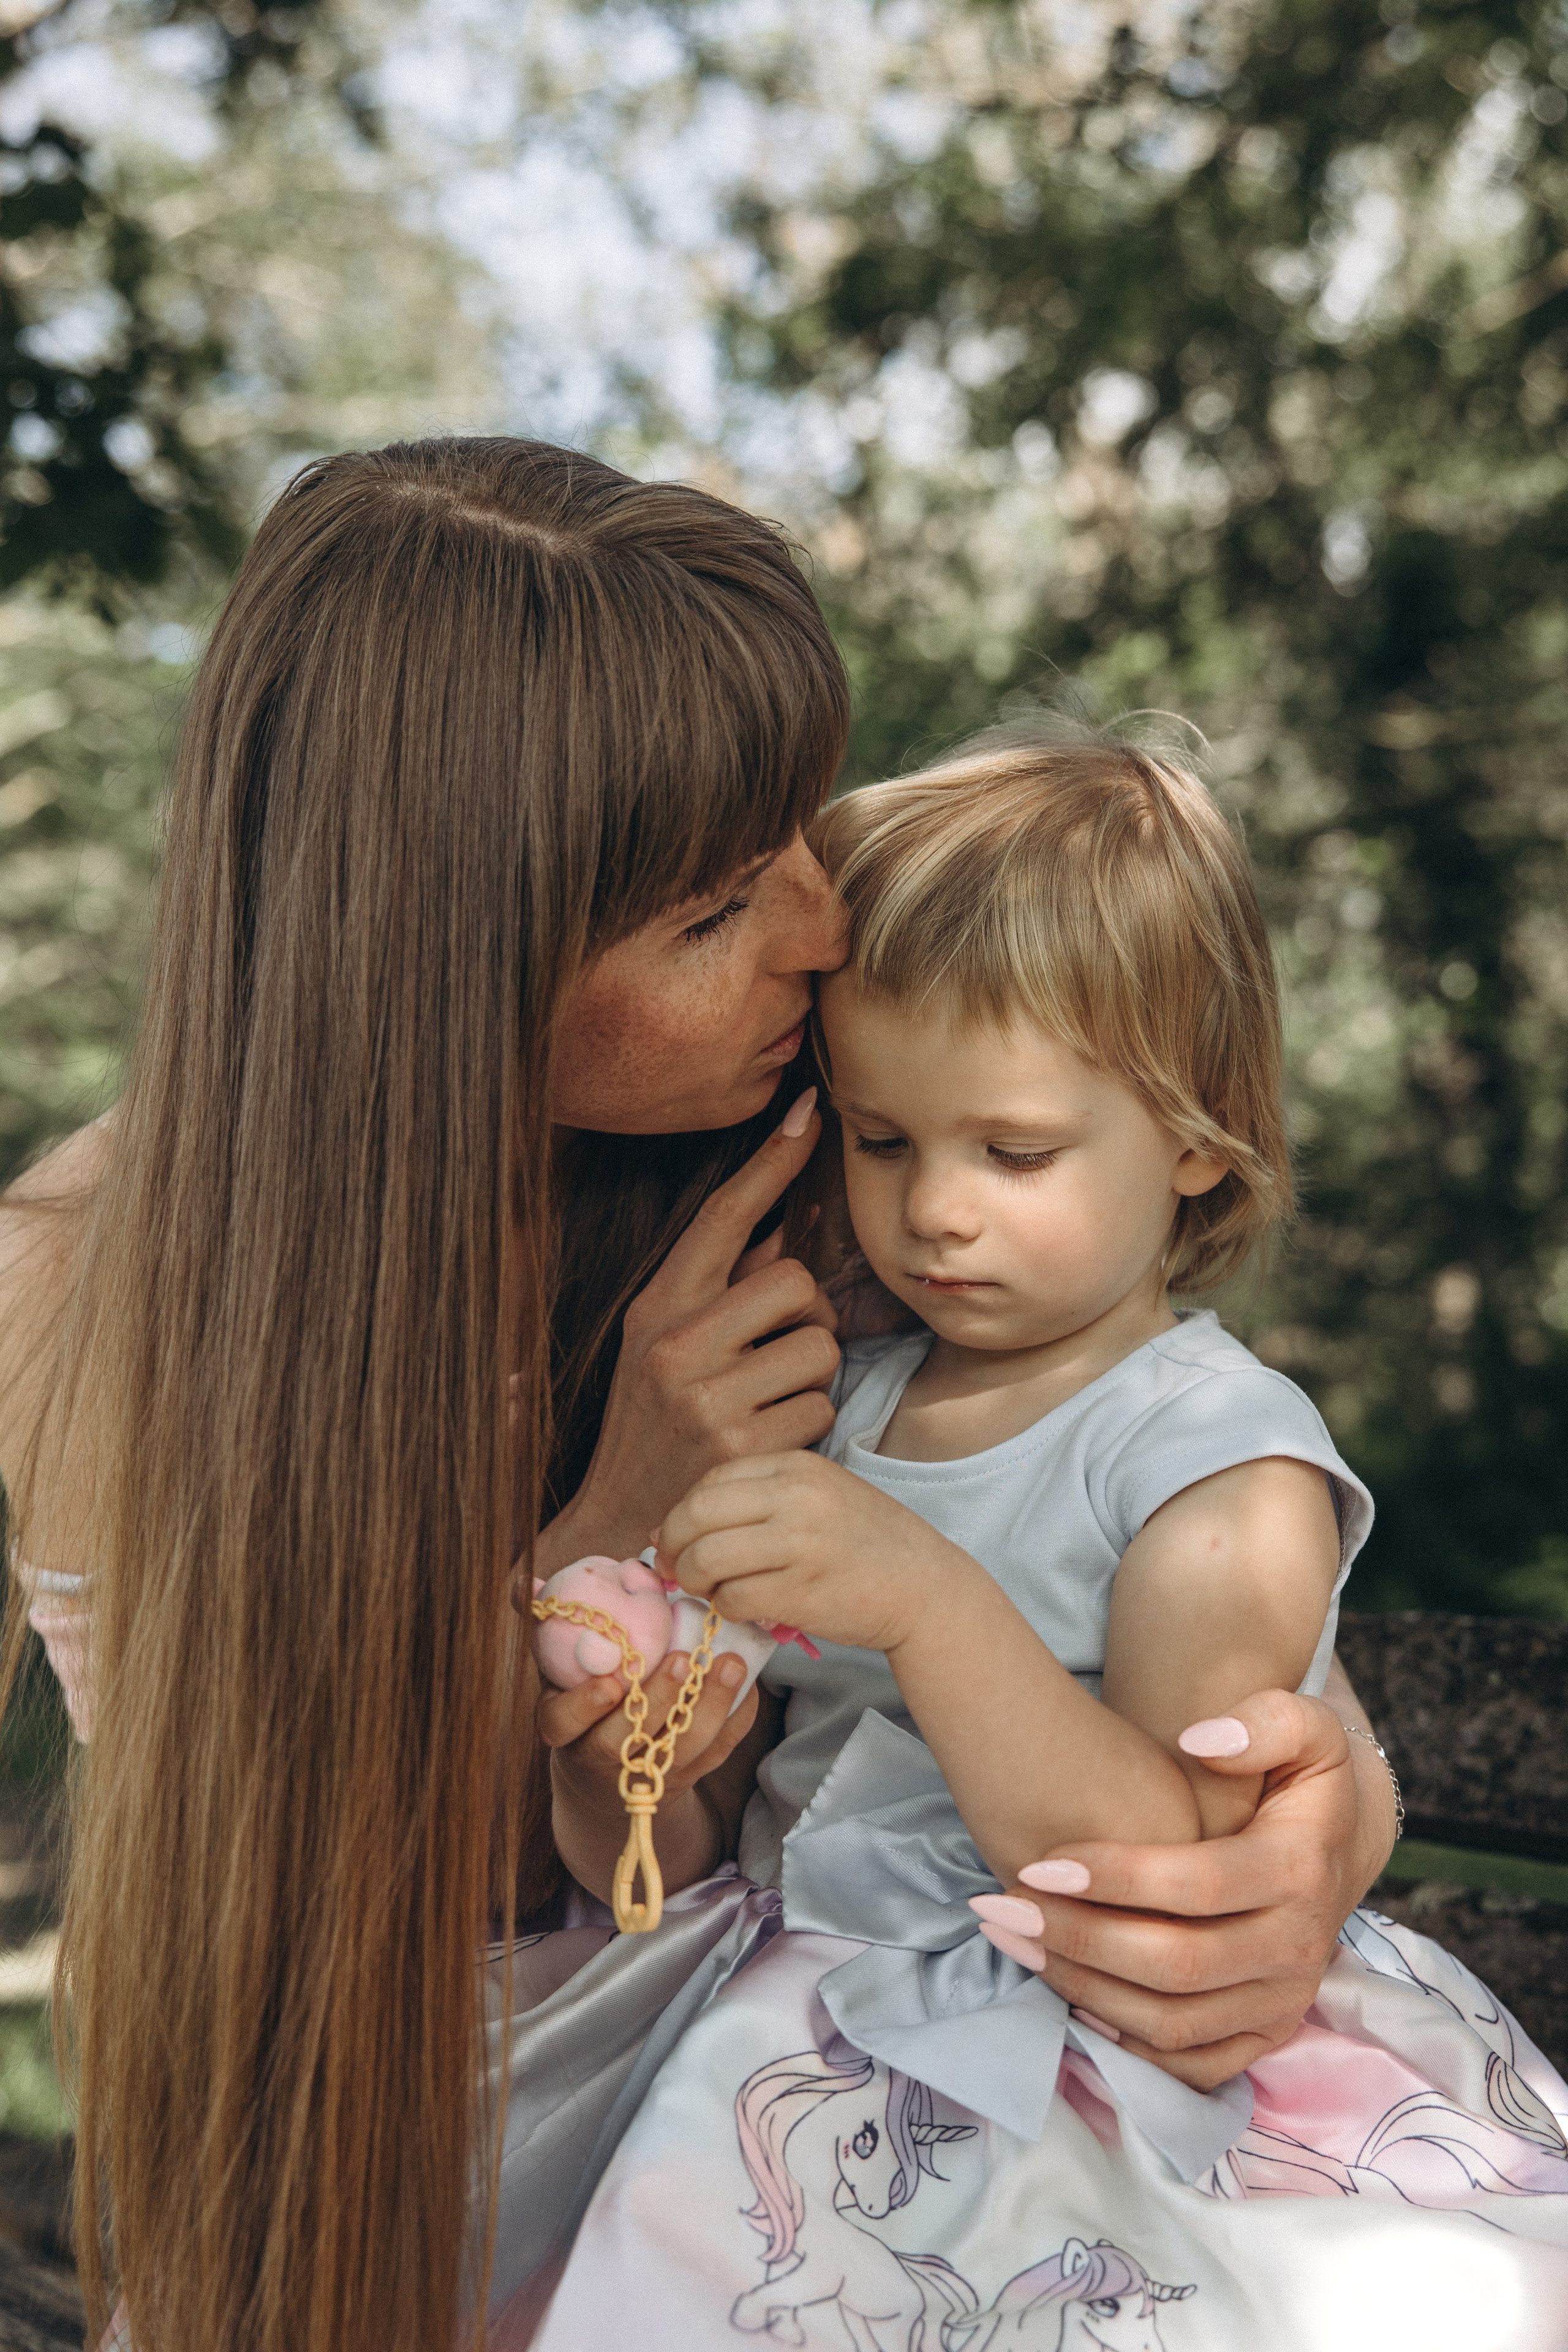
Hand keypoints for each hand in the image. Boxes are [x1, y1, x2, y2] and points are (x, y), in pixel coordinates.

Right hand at [536, 1095, 840, 1576]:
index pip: (723, 1217)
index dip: (771, 1161)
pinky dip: (808, 1425)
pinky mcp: (743, 1447)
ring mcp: (709, 1397)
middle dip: (805, 1314)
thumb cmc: (650, 1428)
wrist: (621, 1528)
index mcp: (656, 1309)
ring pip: (818, 1348)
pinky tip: (769, 1441)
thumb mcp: (658, 1348)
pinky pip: (820, 1408)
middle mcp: (676, 1344)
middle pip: (795, 1282)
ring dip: (810, 1377)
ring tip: (766, 1402)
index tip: (808, 1112)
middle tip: (780, 1349)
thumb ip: (715, 1292)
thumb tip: (781, 1229)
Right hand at [538, 1648, 761, 1898]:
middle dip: (659, 1701)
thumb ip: (559, 1641)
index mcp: (564, 1734)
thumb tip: (531, 1579)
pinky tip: (749, 1686)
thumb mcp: (559, 1682)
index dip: (584, 1706)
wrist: (604, 1789)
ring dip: (709, 1708)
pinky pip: (715, 1756)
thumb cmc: (584, 1713)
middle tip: (685, 1661)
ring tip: (730, 1665)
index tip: (612, 1682)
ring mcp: (646, 1779)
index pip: (560, 1724)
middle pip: (626, 1742)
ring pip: (678, 1752)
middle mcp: (601, 1762)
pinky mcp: (684, 1783)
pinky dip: (735, 1722)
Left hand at [656, 1451, 967, 1654]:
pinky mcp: (803, 1592)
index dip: (681, 1513)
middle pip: (698, 1513)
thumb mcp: (818, 1497)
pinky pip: (734, 1598)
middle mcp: (797, 1497)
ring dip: (694, 1580)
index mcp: (797, 1466)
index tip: (675, 1538)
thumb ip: (756, 1501)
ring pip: (708, 1557)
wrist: (926, 1587)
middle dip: (673, 1545)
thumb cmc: (864, 1544)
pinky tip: (739, 1608)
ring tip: (706, 1590)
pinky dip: (725, 1608)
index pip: (711, 1480)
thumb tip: (669, 1528)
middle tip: (675, 1569)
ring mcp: (801, 1544)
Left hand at [974, 1690, 1395, 2087]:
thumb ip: (1265, 1720)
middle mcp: (1298, 1949)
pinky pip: (1192, 2064)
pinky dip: (1127, 2042)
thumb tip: (1200, 1741)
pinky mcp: (1266, 2033)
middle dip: (1077, 1939)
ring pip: (1172, 2021)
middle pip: (1175, 1964)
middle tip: (1000, 1908)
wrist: (1343, 1842)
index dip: (1115, 1877)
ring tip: (1012, 1942)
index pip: (1197, 1885)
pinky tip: (1069, 1997)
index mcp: (1301, 1870)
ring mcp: (1283, 2001)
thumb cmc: (1303, 1777)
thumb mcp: (1308, 1724)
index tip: (1039, 1862)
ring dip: (1082, 1987)